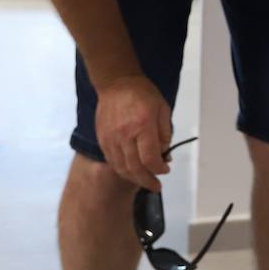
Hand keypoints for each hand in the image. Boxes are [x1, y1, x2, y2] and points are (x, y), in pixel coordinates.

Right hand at [94, 75, 172, 191]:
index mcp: (143, 126)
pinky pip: (112, 161)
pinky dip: (122, 170)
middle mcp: (125, 135)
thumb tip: (164, 154)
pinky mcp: (103, 139)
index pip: (150, 158)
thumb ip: (165, 133)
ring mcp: (111, 138)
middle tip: (156, 186)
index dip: (159, 169)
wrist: (116, 83)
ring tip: (145, 182)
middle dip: (147, 180)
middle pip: (135, 168)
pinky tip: (131, 172)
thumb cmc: (143, 94)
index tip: (165, 170)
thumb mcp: (163, 109)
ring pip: (121, 167)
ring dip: (134, 178)